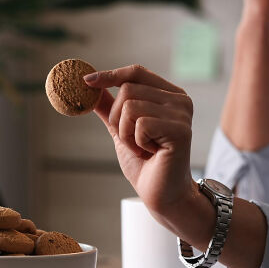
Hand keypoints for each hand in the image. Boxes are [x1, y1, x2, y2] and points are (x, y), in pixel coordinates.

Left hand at [84, 65, 198, 234]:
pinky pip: (140, 124)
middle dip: (117, 119)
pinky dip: (135, 143)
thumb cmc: (145, 163)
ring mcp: (182, 114)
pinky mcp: (180, 130)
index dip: (110, 74)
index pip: (136, 72)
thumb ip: (110, 107)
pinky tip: (150, 153)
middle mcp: (180, 100)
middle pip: (127, 89)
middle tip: (130, 141)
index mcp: (169, 95)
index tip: (86, 81)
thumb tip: (91, 86)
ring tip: (142, 148)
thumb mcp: (121, 130)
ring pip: (130, 107)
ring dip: (126, 134)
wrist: (161, 194)